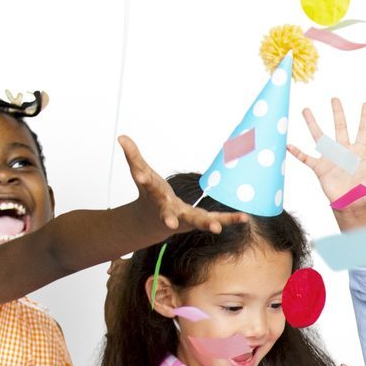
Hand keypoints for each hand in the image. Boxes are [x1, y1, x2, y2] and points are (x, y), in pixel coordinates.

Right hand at [120, 136, 243, 235]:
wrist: (154, 221)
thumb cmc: (150, 194)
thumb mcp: (140, 173)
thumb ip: (133, 156)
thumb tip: (121, 136)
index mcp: (155, 197)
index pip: (149, 186)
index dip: (144, 178)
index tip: (141, 174)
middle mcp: (170, 211)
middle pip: (169, 215)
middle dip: (169, 218)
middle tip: (170, 223)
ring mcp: (186, 218)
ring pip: (197, 222)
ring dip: (207, 224)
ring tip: (217, 228)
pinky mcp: (201, 219)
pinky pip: (217, 219)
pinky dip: (229, 219)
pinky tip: (244, 218)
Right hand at [286, 99, 365, 214]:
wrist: (353, 206)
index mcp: (360, 152)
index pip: (363, 131)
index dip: (365, 118)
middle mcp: (344, 151)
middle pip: (341, 127)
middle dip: (338, 113)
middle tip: (334, 98)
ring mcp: (331, 158)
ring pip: (320, 136)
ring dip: (313, 124)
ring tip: (306, 110)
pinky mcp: (320, 168)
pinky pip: (306, 158)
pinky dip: (297, 152)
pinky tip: (288, 145)